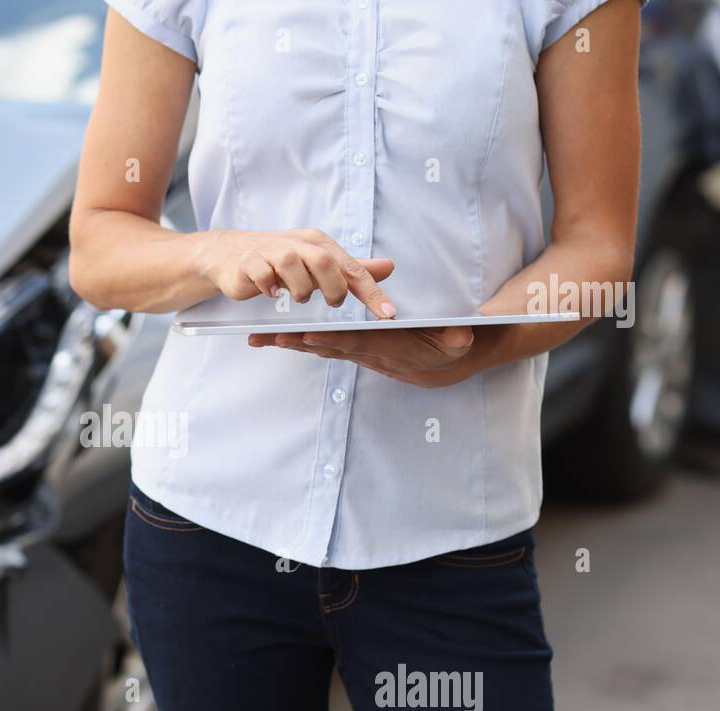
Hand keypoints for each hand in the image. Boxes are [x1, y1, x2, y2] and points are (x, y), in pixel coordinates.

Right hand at [198, 228, 396, 317]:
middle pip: (323, 261)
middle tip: (332, 304)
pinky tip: (272, 294)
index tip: (388, 314)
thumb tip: (388, 267)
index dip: (371, 292)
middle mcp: (297, 244)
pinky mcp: (248, 261)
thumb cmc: (281, 261)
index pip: (351, 267)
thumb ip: (352, 269)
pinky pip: (260, 271)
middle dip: (332, 287)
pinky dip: (268, 284)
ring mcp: (270, 251)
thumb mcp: (320, 264)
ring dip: (299, 287)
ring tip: (299, 298)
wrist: (233, 255)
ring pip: (290, 263)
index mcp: (318, 244)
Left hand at [256, 324, 479, 388]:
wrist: (441, 365)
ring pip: (318, 348)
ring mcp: (357, 353)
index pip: (357, 343)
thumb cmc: (449, 345)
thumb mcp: (458, 341)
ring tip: (257, 338)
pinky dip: (297, 342)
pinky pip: (320, 346)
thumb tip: (462, 336)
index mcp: (389, 348)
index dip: (333, 342)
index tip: (309, 337)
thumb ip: (457, 338)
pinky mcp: (351, 350)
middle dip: (297, 344)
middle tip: (267, 338)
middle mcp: (368, 354)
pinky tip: (272, 337)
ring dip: (288, 344)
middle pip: (327, 348)